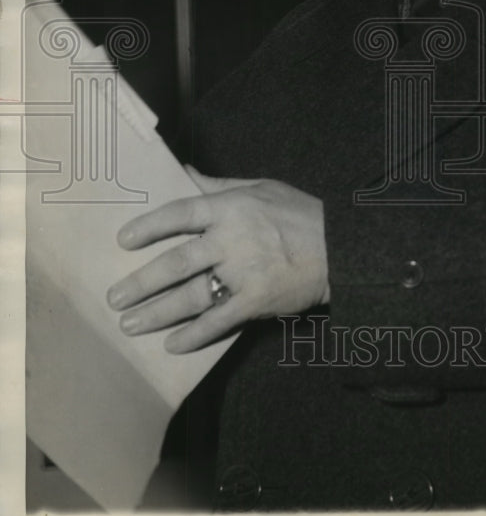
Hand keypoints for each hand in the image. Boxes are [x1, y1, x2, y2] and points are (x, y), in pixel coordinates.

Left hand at [106, 170, 329, 353]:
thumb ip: (220, 184)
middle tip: (114, 296)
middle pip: (176, 263)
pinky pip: (218, 321)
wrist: (340, 248)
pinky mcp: (256, 301)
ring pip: (191, 296)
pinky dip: (193, 335)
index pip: (180, 213)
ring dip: (157, 312)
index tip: (123, 240)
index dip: (149, 226)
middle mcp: (231, 240)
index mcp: (230, 207)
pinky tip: (172, 344)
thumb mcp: (262, 187)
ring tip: (130, 324)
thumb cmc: (300, 214)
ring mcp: (243, 273)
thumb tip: (186, 171)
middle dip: (141, 282)